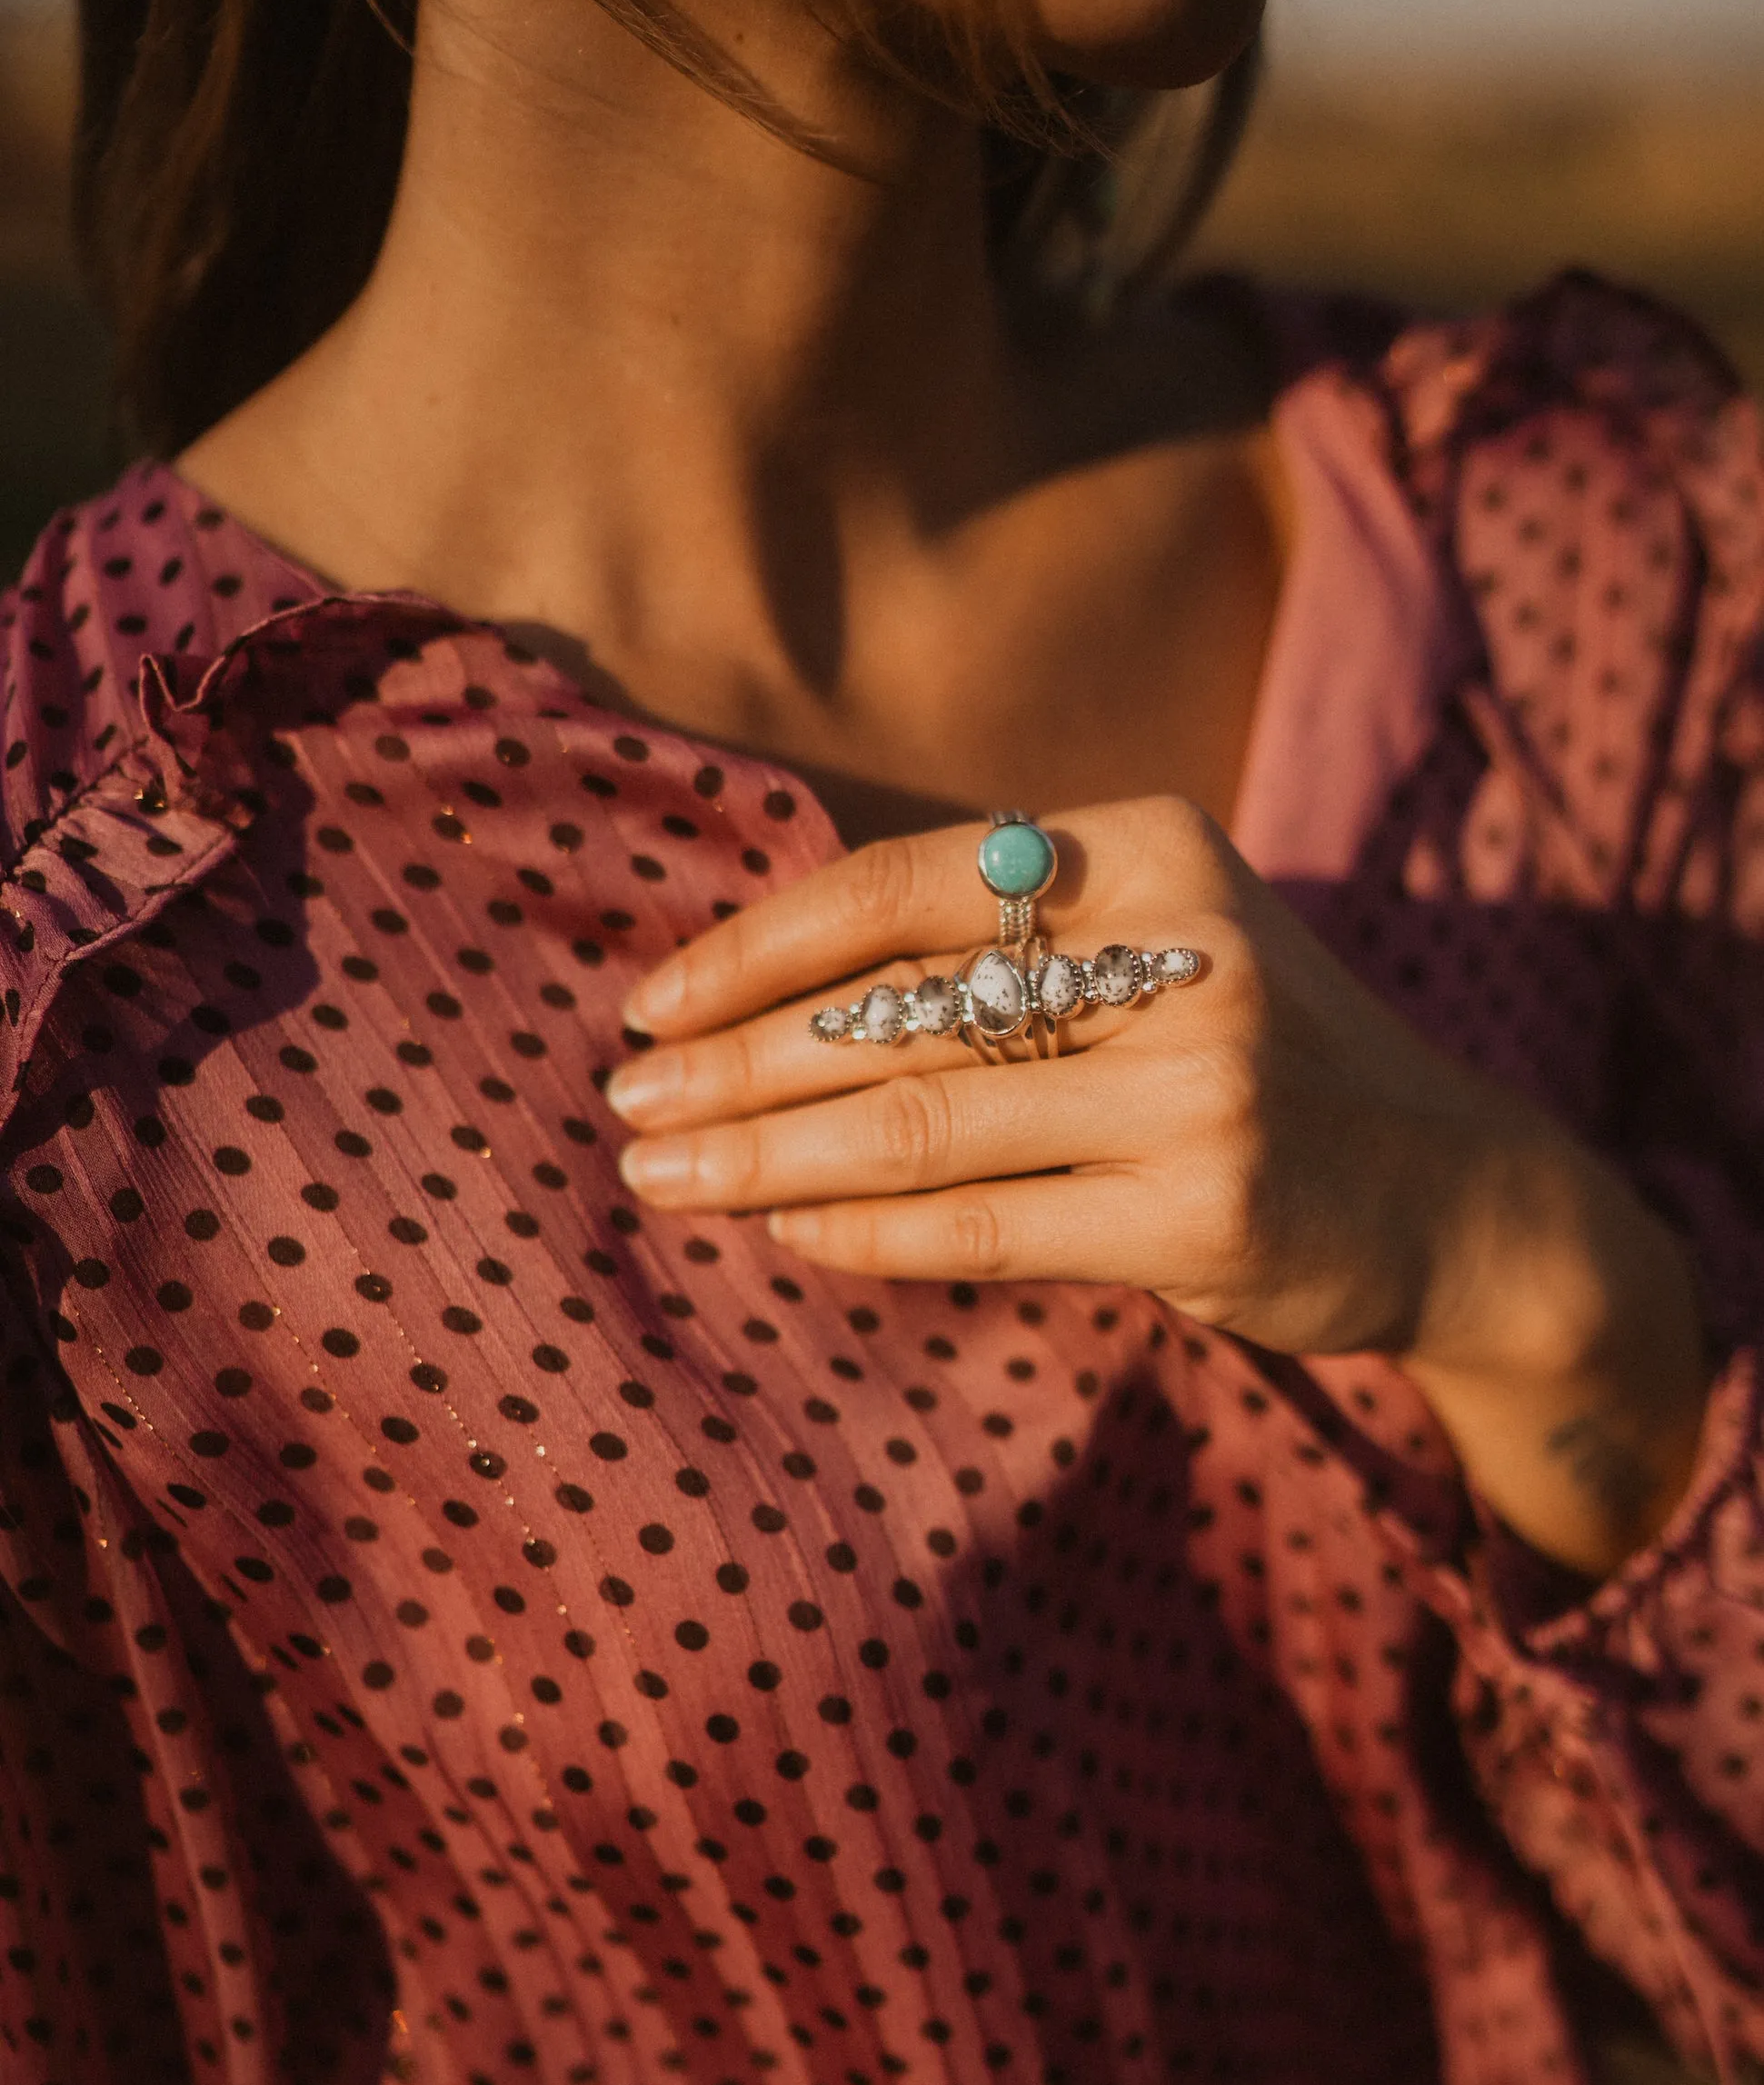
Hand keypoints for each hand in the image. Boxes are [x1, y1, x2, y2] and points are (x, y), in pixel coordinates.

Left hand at [608, 794, 1710, 1576]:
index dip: (757, 945)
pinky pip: (987, 1225)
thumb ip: (1001, 942)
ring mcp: (1200, 1087)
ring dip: (766, 1155)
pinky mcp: (1207, 1213)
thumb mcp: (1156, 943)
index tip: (648, 1000)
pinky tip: (784, 1234)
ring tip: (659, 1172)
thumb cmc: (1255, 1056)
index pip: (901, 885)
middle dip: (734, 1062)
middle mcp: (1181, 951)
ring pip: (922, 1120)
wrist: (1450, 1190)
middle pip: (895, 1010)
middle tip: (622, 1099)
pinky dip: (867, 1233)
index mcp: (1148, 849)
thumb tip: (762, 986)